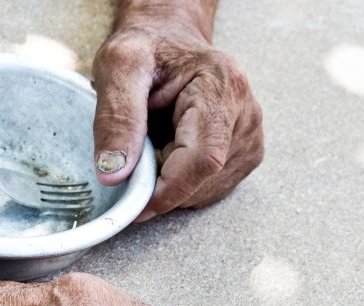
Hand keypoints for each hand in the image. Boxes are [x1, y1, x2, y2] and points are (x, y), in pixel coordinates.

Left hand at [92, 23, 263, 220]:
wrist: (169, 42)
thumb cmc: (147, 50)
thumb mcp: (119, 67)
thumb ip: (116, 117)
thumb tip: (114, 174)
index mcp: (222, 87)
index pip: (204, 159)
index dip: (168, 191)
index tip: (134, 205)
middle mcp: (245, 115)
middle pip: (203, 180)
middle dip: (162, 186)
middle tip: (134, 159)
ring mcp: (249, 138)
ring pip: (205, 191)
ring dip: (169, 185)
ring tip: (153, 145)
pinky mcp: (243, 155)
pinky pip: (207, 190)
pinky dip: (179, 185)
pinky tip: (168, 154)